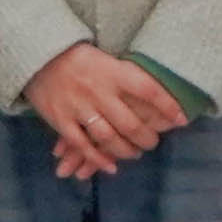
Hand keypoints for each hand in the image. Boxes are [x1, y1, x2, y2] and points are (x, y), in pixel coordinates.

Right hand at [23, 41, 190, 180]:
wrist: (39, 55)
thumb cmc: (81, 59)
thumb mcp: (108, 59)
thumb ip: (128, 77)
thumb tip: (162, 95)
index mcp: (113, 72)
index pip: (148, 90)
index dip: (168, 107)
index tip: (182, 120)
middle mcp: (98, 90)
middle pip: (130, 123)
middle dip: (146, 138)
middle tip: (152, 142)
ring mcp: (78, 106)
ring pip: (108, 138)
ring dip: (126, 150)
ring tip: (134, 153)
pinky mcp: (60, 119)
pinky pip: (82, 145)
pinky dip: (98, 159)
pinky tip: (110, 167)